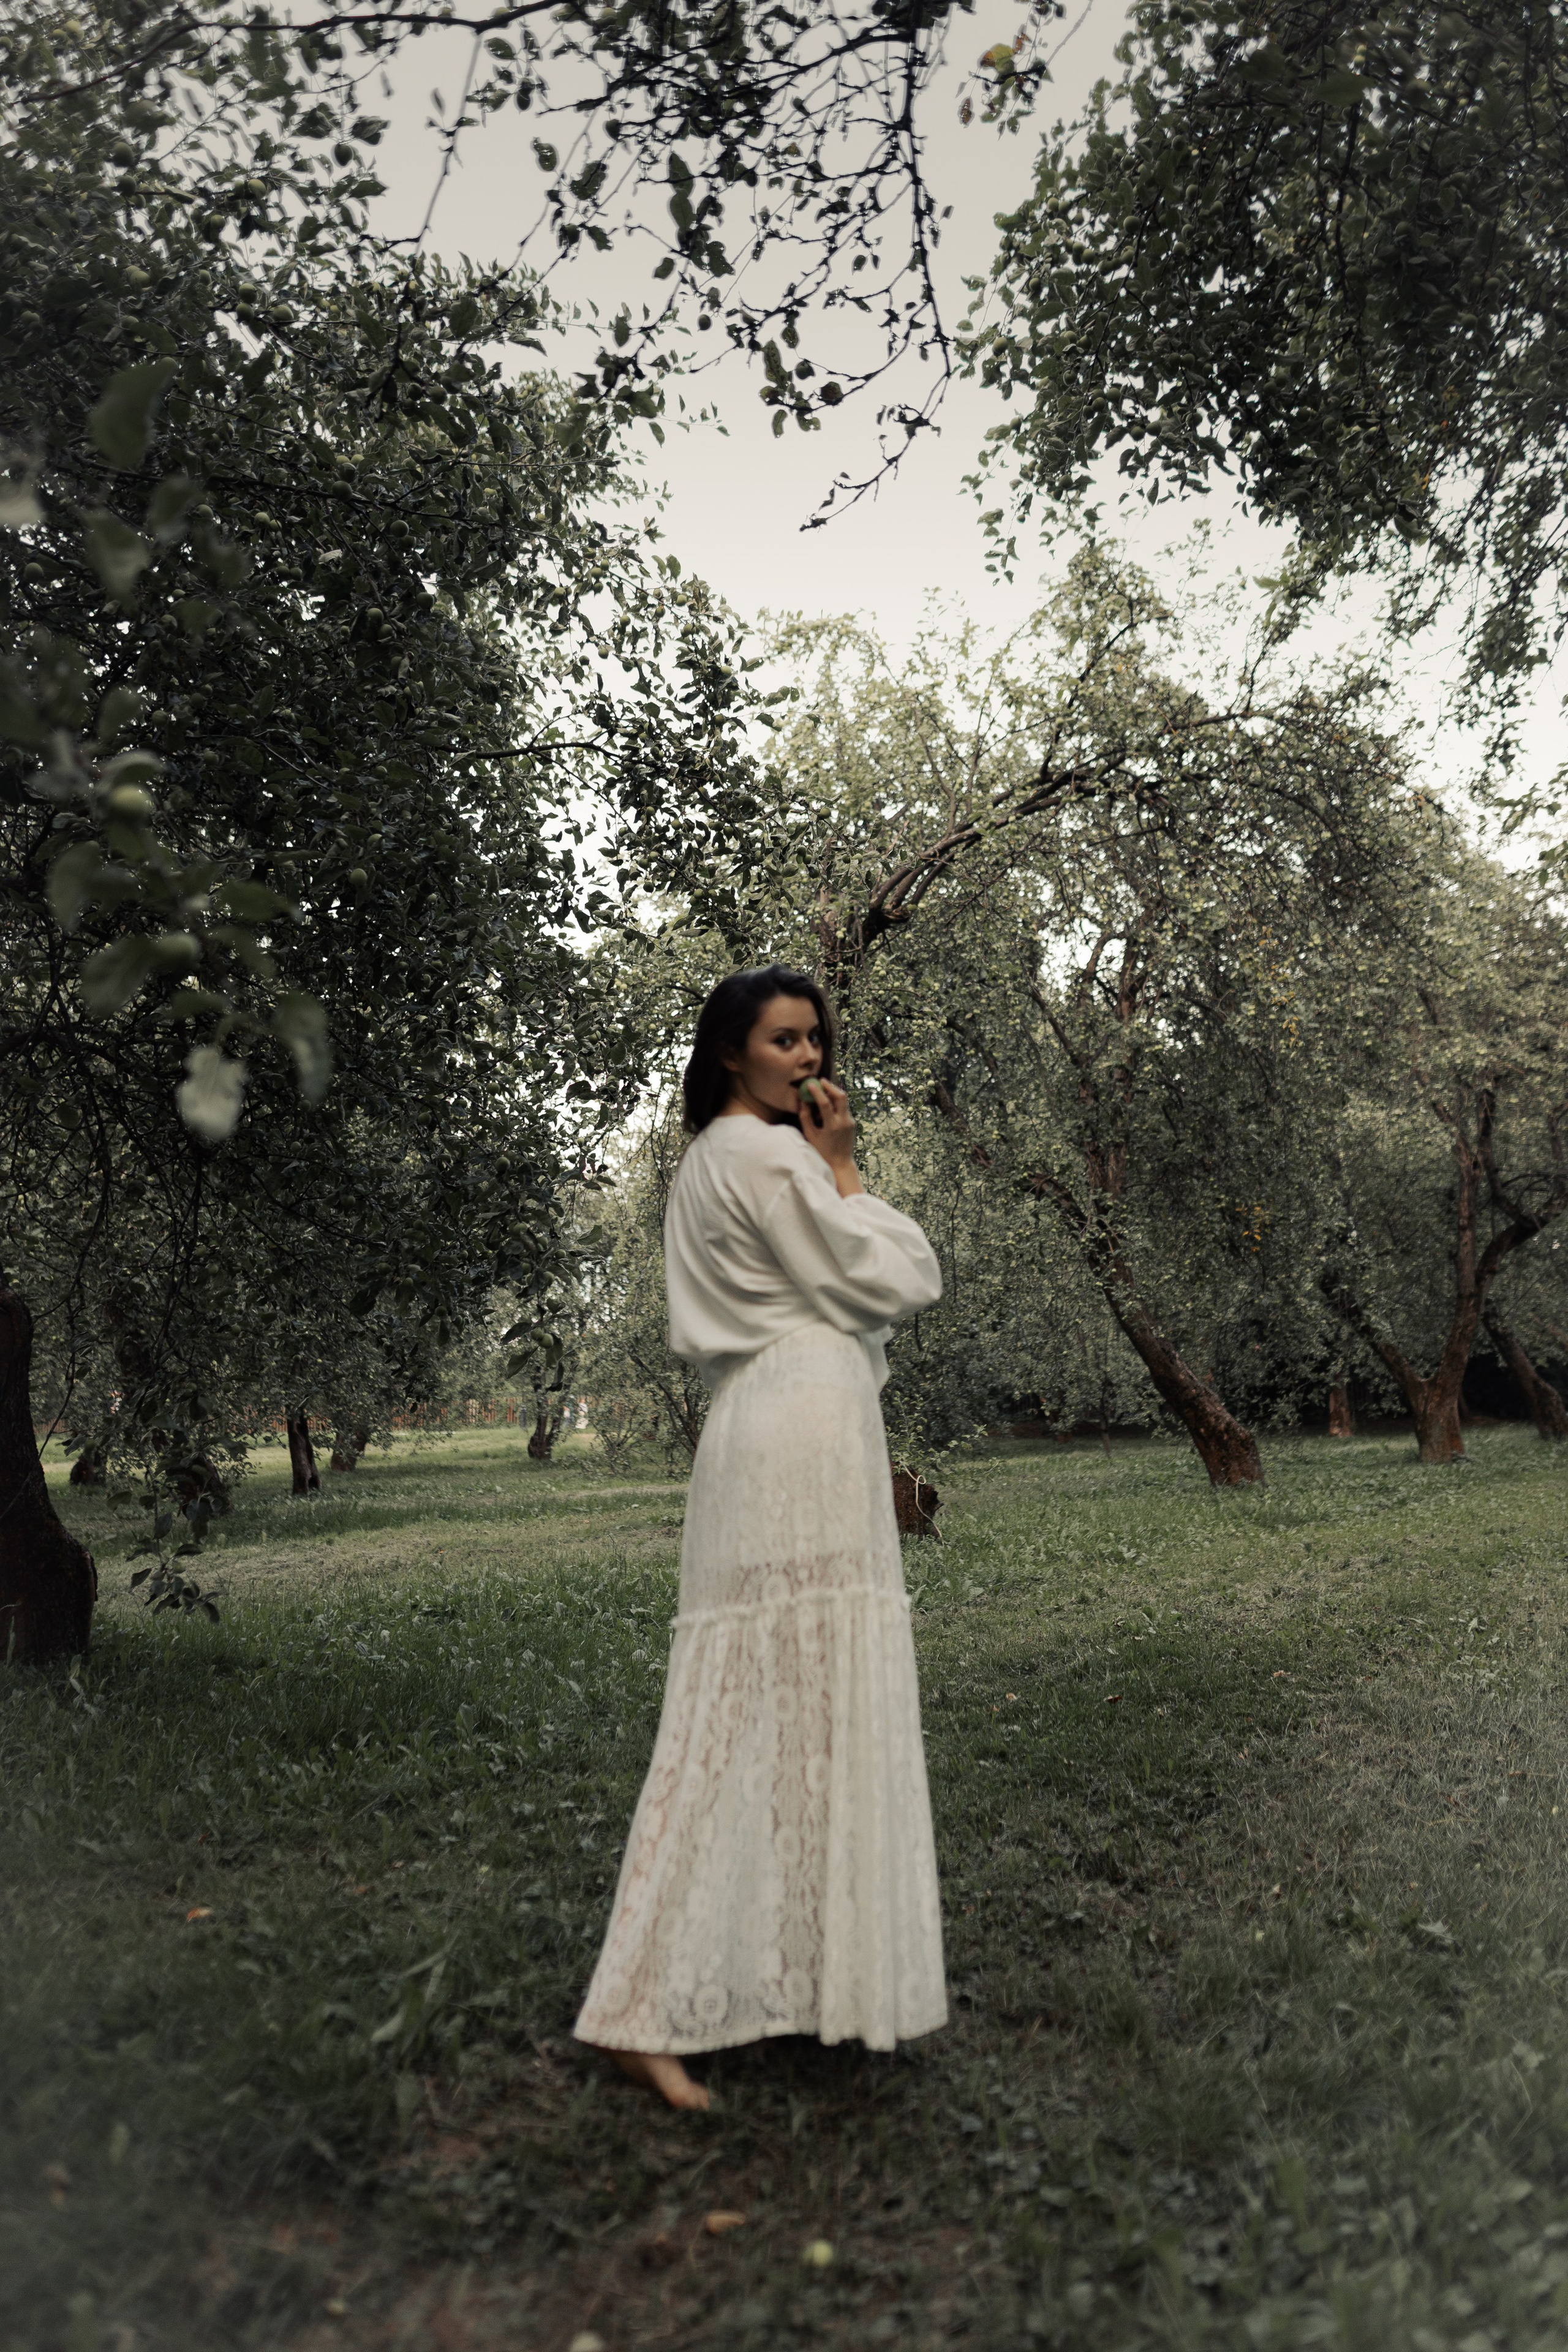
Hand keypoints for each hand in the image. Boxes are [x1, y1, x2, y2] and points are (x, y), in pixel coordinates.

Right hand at [797, 1078, 862, 1195]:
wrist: (840, 1163)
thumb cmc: (822, 1151)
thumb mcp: (810, 1135)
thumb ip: (805, 1118)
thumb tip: (803, 1101)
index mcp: (832, 1126)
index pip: (825, 1103)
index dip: (817, 1092)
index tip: (810, 1084)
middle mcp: (844, 1122)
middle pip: (841, 1096)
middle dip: (830, 1086)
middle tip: (820, 1081)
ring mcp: (850, 1121)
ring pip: (844, 1100)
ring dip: (834, 1092)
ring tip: (823, 1089)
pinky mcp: (852, 1122)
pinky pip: (844, 1108)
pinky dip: (836, 1102)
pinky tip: (828, 1103)